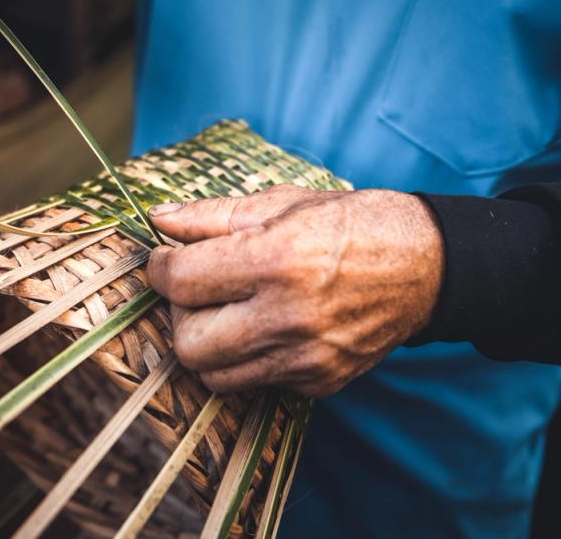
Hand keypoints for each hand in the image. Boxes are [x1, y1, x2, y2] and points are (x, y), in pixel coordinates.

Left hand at [146, 184, 442, 396]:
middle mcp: (289, 316)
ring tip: (228, 311)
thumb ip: (211, 216)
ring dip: (208, 343)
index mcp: (276, 260)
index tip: (166, 261)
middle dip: (180, 314)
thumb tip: (157, 220)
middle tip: (198, 290)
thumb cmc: (351, 223)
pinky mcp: (321, 383)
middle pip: (188, 344)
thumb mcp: (282, 202)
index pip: (180, 282)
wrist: (428, 265)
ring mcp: (307, 358)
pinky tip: (269, 328)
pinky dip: (249, 360)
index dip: (159, 269)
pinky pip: (257, 383)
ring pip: (215, 376)